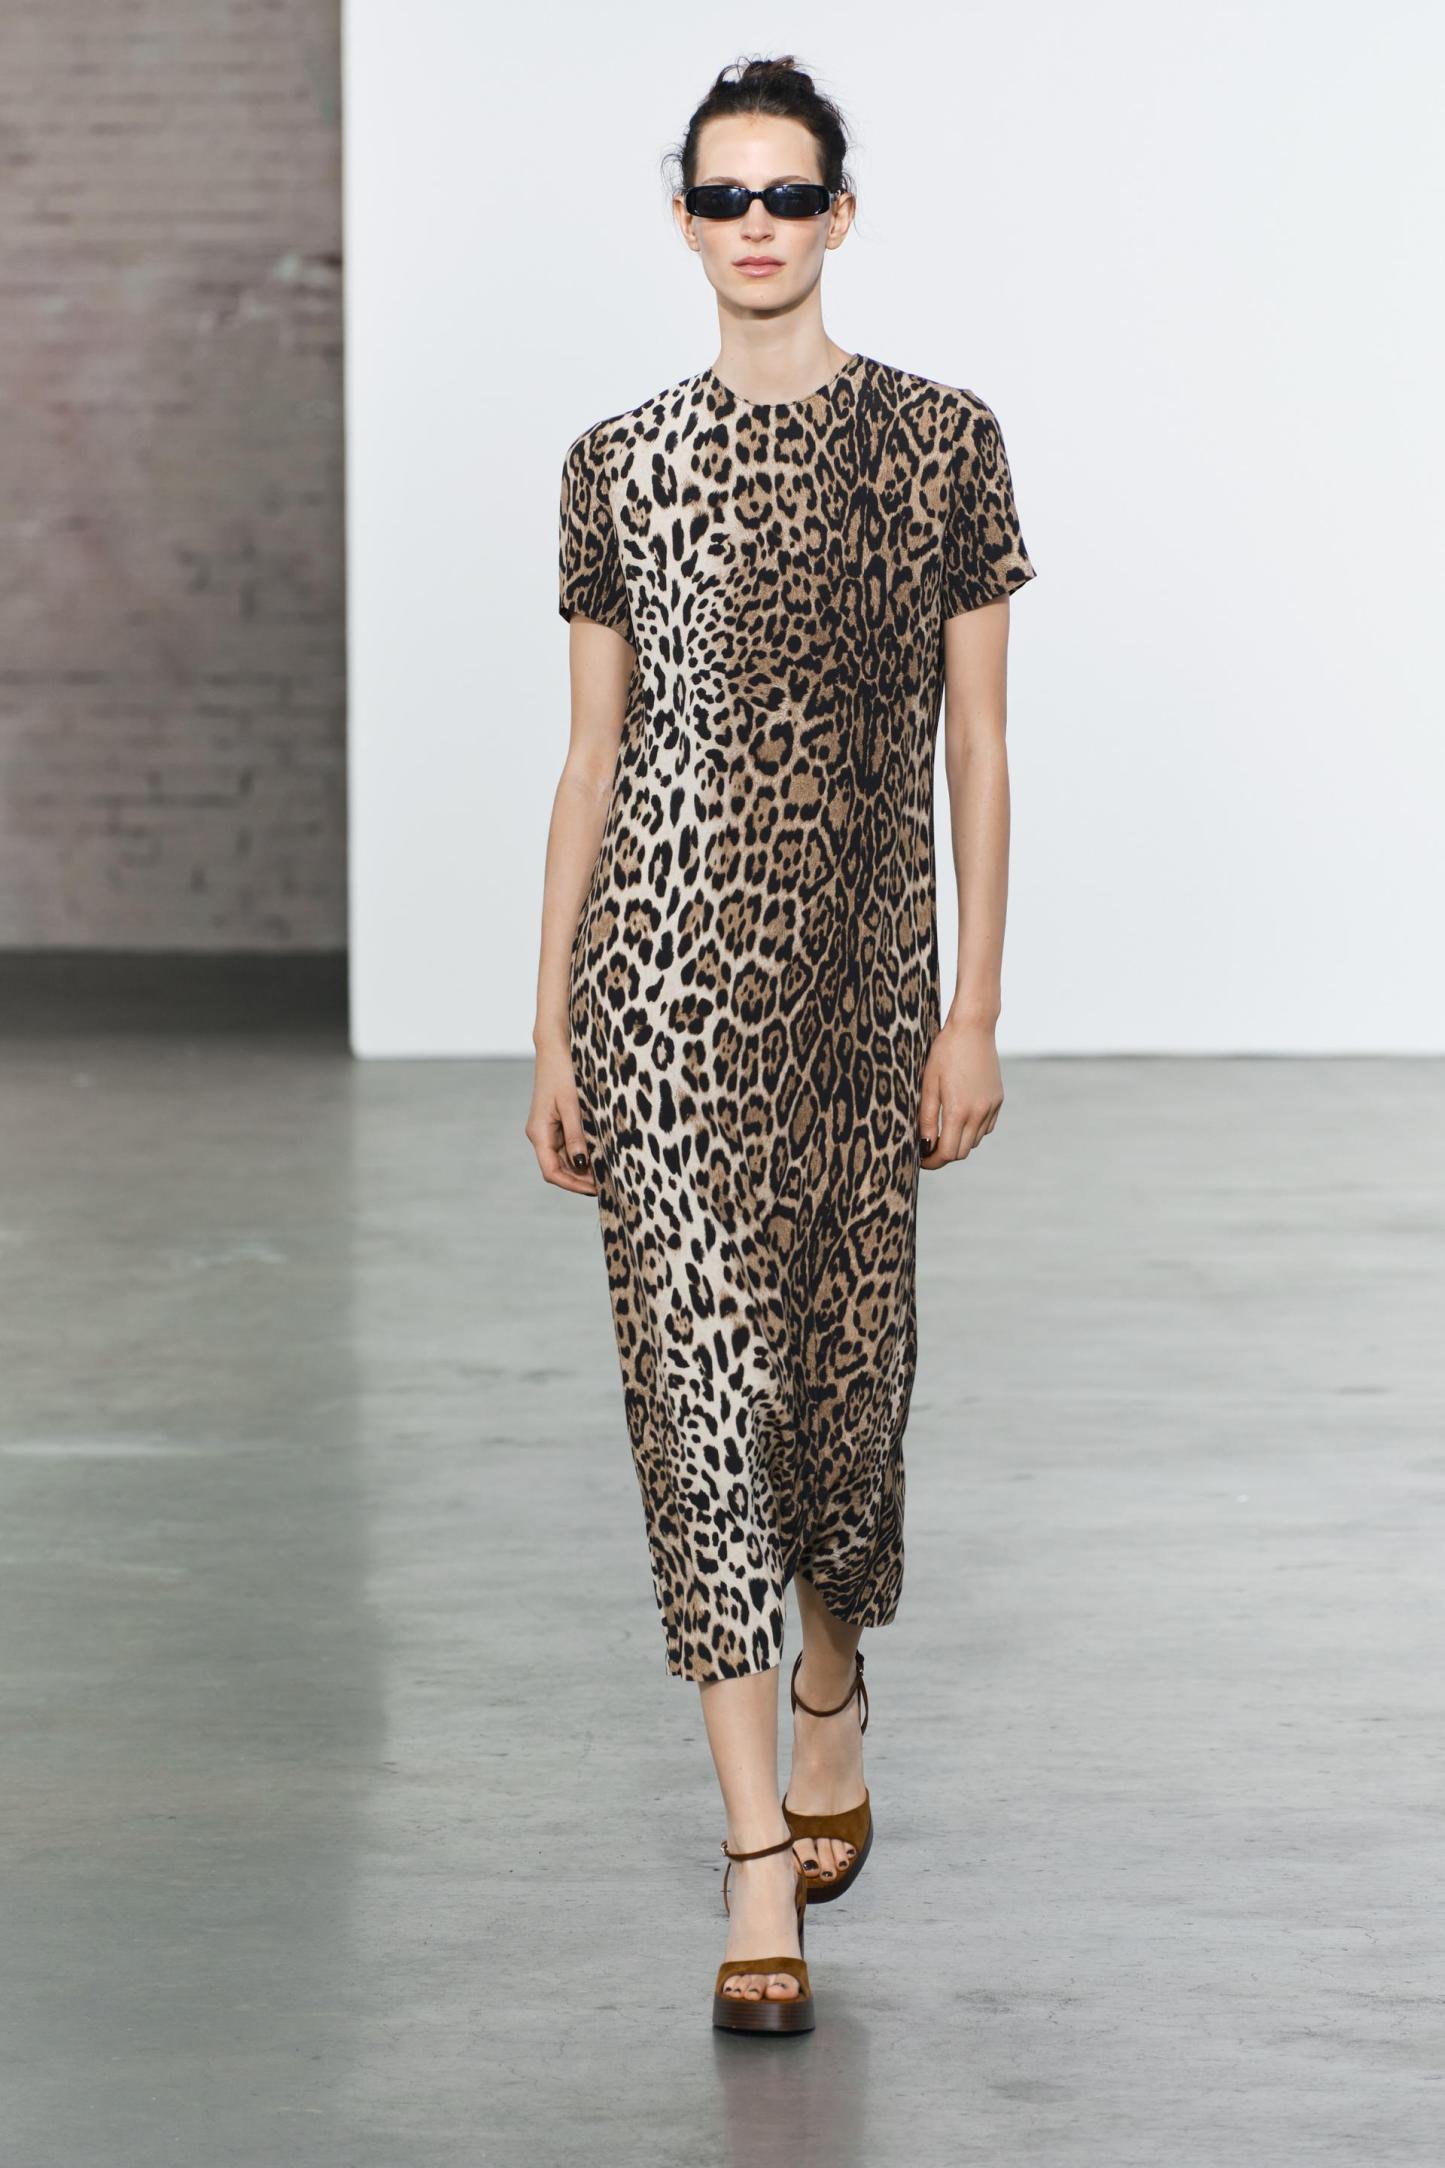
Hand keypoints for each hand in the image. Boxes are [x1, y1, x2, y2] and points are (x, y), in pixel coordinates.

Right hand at [525, 1039, 598, 1194]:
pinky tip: (599, 1155)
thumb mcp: (572, 1105)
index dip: (573, 1185)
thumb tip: (581, 1164)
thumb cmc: (562, 1072)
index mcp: (539, 1133)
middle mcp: (540, 1134)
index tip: (596, 1189)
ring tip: (606, 1172)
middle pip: (557, 1169)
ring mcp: (547, 1129)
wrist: (555, 1047)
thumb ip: (575, 1135)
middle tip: (607, 1184)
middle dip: (580, 1180)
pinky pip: (567, 1145)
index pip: (552, 1172)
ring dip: (582, 1169)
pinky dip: (582, 1154)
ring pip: (563, 1159)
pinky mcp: (555, 1122)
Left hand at [917, 1017, 1002, 1169]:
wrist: (973, 1029)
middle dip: (944, 1154)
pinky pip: (986, 1127)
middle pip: (962, 1152)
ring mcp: (991, 1107)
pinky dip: (973, 1130)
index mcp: (959, 1111)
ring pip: (975, 1141)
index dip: (933, 1161)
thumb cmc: (945, 1052)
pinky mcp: (998, 1100)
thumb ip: (927, 1117)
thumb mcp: (929, 1084)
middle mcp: (979, 1113)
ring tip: (942, 1131)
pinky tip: (961, 1118)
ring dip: (959, 1142)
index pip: (948, 1153)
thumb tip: (924, 1144)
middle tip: (928, 1148)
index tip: (921, 1159)